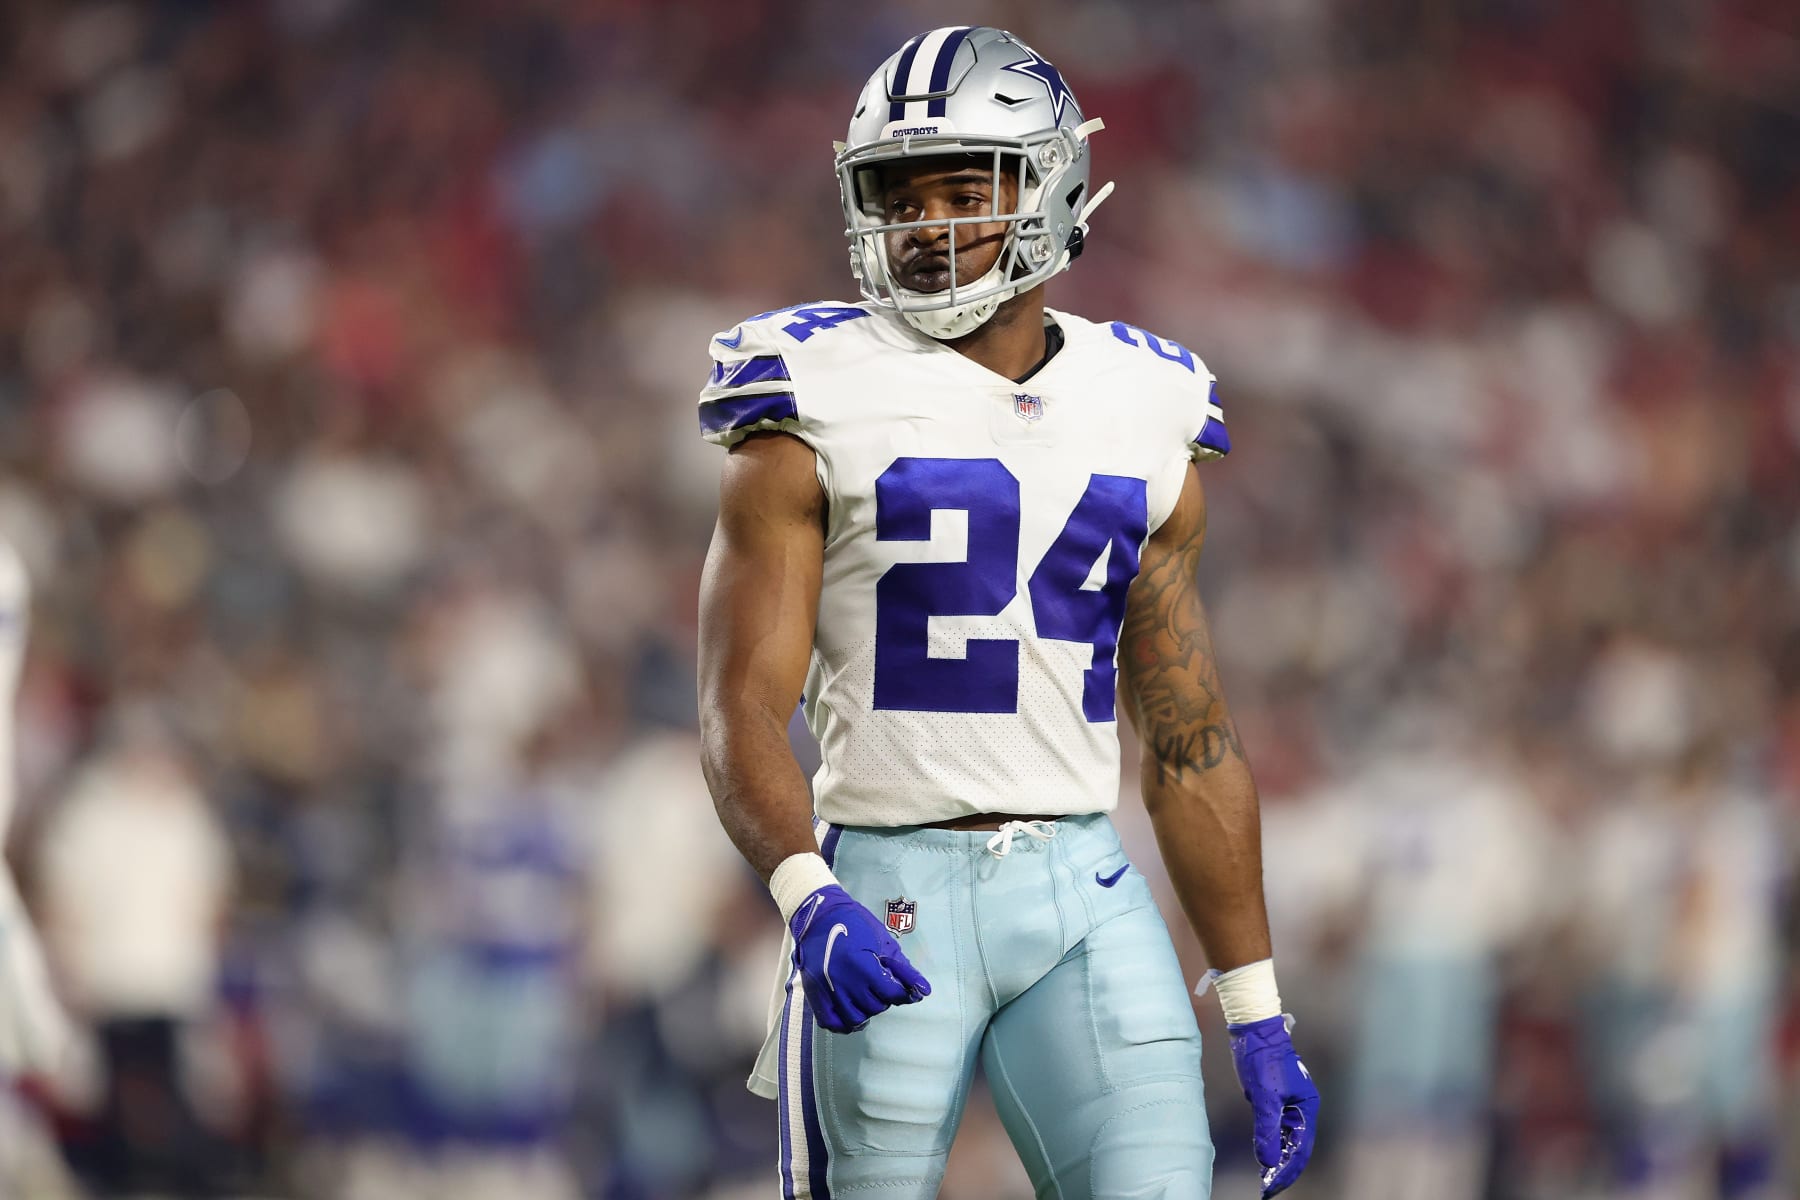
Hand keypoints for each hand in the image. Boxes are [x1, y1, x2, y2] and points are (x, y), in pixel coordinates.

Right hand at [790, 885, 930, 1032]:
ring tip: (867, 998)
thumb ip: (902, 967)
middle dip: (883, 999)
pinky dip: (844, 1023)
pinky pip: (832, 1023)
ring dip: (866, 1011)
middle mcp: (844, 981)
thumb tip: (922, 989)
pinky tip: (852, 1012)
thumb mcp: (882, 940)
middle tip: (880, 987)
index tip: (906, 992)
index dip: (903, 994)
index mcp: (863, 965)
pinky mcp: (814, 995)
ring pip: (855, 1018)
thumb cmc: (853, 924)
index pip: (891, 994)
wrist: (817, 917)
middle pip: (875, 1007)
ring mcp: (827, 990)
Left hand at [1228, 1014, 1318, 1197]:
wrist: (1254, 1031)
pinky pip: (1278, 1129)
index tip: (1271, 1187)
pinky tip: (1263, 1158)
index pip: (1300, 1148)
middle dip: (1283, 1170)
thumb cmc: (1262, 1059)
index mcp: (1307, 1107)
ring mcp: (1290, 1105)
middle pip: (1296, 1147)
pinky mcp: (1277, 1100)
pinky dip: (1271, 1144)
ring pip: (1287, 1140)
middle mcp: (1302, 1108)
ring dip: (1277, 1160)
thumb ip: (1267, 1129)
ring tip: (1264, 1180)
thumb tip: (1268, 1162)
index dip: (1287, 1171)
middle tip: (1266, 1189)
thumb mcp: (1264, 1096)